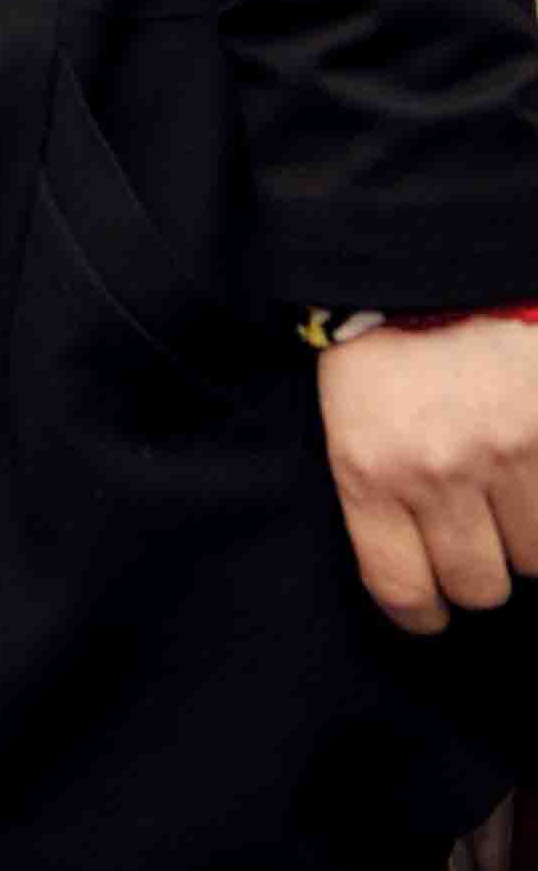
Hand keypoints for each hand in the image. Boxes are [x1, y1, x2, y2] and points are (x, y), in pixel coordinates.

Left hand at [319, 313, 537, 631]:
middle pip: (479, 587)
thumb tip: (412, 570)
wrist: (439, 257)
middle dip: (479, 570)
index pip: (401, 588)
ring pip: (536, 559)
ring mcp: (510, 453)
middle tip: (476, 537)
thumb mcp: (351, 414)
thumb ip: (378, 491)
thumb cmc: (388, 339)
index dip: (421, 613)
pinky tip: (533, 474)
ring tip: (509, 486)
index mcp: (370, 467)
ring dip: (527, 535)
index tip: (430, 610)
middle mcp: (440, 470)